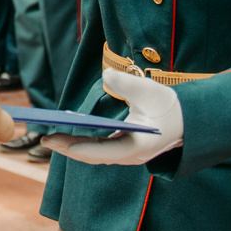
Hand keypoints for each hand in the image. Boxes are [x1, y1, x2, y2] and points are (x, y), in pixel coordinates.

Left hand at [44, 67, 184, 163]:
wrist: (186, 120)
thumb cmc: (168, 106)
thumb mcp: (149, 91)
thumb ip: (128, 84)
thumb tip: (107, 74)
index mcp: (136, 147)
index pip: (102, 151)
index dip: (79, 147)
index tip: (59, 143)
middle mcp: (129, 156)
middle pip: (93, 155)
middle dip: (67, 148)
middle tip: (44, 140)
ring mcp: (126, 155)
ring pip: (94, 154)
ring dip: (72, 147)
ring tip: (49, 138)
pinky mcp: (124, 149)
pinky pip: (99, 149)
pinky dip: (83, 143)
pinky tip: (68, 133)